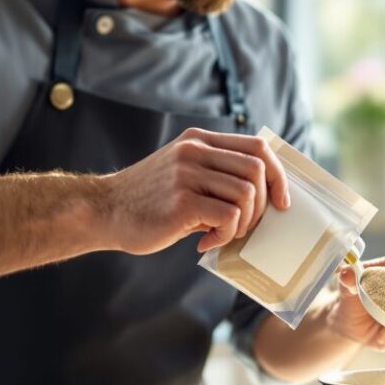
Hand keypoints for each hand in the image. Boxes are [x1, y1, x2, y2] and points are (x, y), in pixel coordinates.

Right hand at [101, 128, 289, 253]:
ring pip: (246, 195)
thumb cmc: (149, 201)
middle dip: (262, 206)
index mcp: (200, 141)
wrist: (102, 211)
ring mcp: (187, 174)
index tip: (281, 202)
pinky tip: (205, 242)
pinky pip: (228, 217)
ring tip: (222, 235)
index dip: (278, 176)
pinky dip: (225, 236)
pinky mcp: (182, 201)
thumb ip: (218, 176)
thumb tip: (265, 198)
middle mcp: (195, 151)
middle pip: (258, 171)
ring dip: (243, 224)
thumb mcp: (184, 174)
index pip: (259, 148)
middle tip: (244, 227)